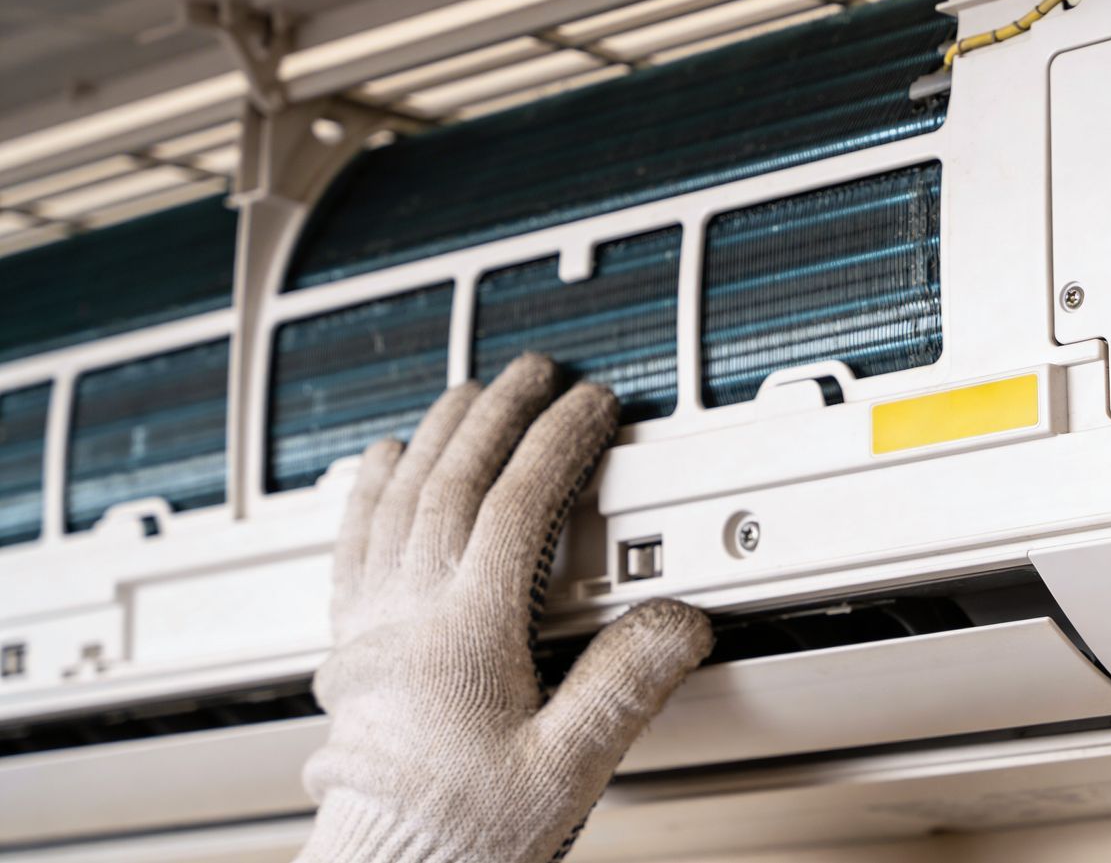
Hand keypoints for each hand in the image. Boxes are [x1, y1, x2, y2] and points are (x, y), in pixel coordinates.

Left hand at [298, 354, 712, 862]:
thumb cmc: (465, 830)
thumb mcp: (567, 768)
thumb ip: (624, 687)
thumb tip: (679, 621)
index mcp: (466, 634)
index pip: (516, 506)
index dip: (558, 442)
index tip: (591, 405)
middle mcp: (410, 616)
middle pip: (453, 482)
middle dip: (498, 415)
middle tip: (532, 373)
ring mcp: (373, 627)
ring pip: (399, 501)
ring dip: (438, 436)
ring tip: (466, 394)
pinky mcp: (351, 647)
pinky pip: (353, 543)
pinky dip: (370, 489)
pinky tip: (380, 463)